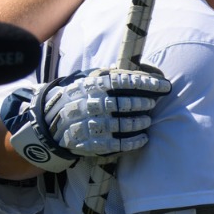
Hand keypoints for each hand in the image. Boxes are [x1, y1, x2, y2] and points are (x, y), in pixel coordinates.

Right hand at [1, 65, 172, 171]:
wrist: (49, 122)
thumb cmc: (77, 97)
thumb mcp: (87, 80)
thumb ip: (110, 74)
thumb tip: (141, 69)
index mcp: (91, 86)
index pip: (124, 81)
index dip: (147, 83)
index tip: (164, 85)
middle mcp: (91, 104)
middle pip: (126, 103)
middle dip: (144, 103)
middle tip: (152, 103)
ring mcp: (91, 125)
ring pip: (124, 124)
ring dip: (141, 122)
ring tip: (147, 119)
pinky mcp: (91, 143)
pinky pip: (119, 143)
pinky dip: (135, 141)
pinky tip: (143, 137)